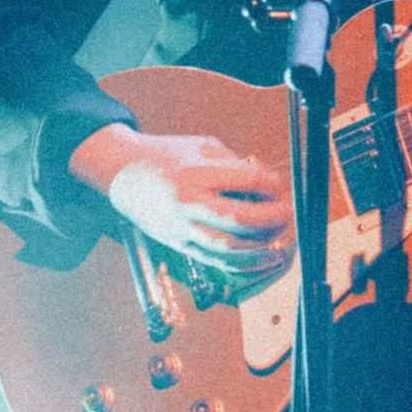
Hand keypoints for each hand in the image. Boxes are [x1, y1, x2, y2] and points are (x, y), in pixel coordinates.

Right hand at [67, 124, 293, 275]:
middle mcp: (189, 205)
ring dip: (261, 247)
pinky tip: (261, 258)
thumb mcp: (202, 147)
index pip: (245, 183)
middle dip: (271, 219)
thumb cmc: (165, 156)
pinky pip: (216, 261)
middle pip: (240, 220)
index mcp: (196, 174)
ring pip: (229, 249)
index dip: (270, 185)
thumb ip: (234, 164)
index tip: (279, 185)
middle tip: (287, 213)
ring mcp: (183, 229)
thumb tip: (266, 183)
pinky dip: (243, 264)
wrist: (124, 175)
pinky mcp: (180, 245)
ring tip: (279, 238)